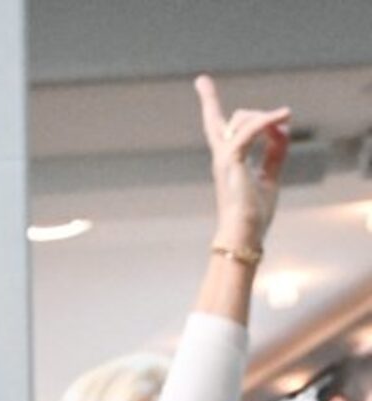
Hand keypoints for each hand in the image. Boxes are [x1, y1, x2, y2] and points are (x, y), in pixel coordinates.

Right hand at [196, 74, 290, 251]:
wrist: (244, 234)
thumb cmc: (254, 216)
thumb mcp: (270, 178)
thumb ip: (276, 153)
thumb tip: (282, 129)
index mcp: (228, 163)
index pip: (220, 132)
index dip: (210, 107)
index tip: (201, 85)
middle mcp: (222, 158)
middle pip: (218, 121)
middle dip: (207, 100)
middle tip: (200, 81)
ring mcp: (224, 158)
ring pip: (242, 119)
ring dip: (264, 117)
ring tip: (285, 116)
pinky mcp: (232, 159)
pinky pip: (252, 130)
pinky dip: (269, 120)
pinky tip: (284, 115)